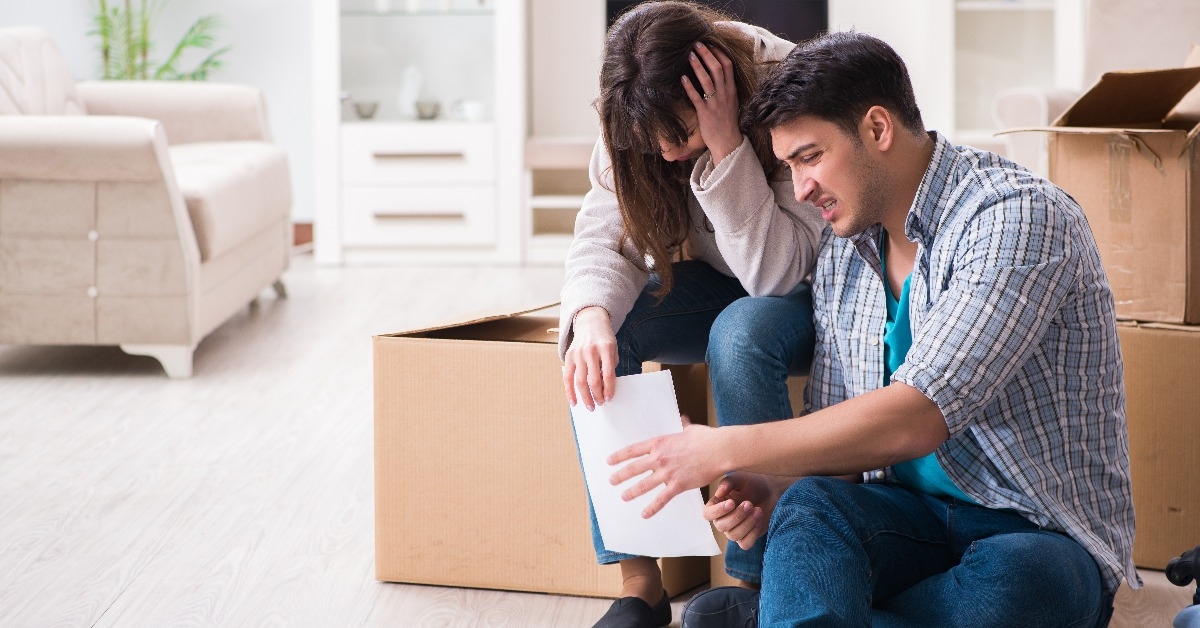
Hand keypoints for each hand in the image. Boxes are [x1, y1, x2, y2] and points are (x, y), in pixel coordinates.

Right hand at [562, 306, 616, 410]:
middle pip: (592, 380)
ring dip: (585, 397)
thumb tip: (604, 388)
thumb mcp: (613, 349)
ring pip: (579, 381)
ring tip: (590, 406)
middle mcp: (591, 351)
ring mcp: (578, 353)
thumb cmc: (604, 339)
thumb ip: (610, 367)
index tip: (609, 398)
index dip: (609, 389)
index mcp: (606, 348)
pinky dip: (569, 392)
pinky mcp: (568, 356)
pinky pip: (567, 377)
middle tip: (600, 404)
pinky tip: (574, 402)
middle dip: (597, 395)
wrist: (590, 322)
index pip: (608, 374)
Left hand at [607, 416, 725, 517]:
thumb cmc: (706, 438)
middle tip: (612, 481)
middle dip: (620, 476)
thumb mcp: (690, 429)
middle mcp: (659, 458)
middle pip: (633, 468)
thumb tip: (684, 419)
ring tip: (623, 497)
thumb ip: (683, 426)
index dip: (619, 456)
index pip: (633, 450)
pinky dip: (652, 508)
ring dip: (631, 492)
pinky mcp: (677, 485)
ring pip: (643, 485)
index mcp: (659, 443)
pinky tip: (644, 514)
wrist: (719, 450)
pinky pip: (661, 499)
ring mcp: (667, 473)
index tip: (609, 461)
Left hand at [682, 42, 742, 164]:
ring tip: (689, 55)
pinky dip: (690, 86)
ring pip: (708, 80)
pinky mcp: (705, 113)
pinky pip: (697, 97)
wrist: (728, 143)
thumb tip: (717, 76)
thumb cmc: (727, 123)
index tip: (710, 44)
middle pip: (717, 69)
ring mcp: (715, 103)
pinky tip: (682, 78)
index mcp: (732, 91)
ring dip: (698, 66)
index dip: (718, 53)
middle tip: (697, 44)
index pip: (728, 66)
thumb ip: (725, 89)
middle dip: (707, 54)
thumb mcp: (731, 103)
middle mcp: (725, 94)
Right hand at [705, 472, 773, 549]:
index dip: (717, 511)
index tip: (732, 502)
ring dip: (747, 523)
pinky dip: (753, 532)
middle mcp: (722, 520)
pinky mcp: (747, 538)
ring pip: (733, 536)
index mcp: (716, 505)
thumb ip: (728, 483)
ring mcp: (734, 530)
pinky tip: (759, 519)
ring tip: (758, 510)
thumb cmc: (752, 483)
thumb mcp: (740, 478)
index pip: (707, 514)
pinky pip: (745, 544)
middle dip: (737, 516)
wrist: (771, 491)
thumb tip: (718, 493)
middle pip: (721, 526)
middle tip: (749, 503)